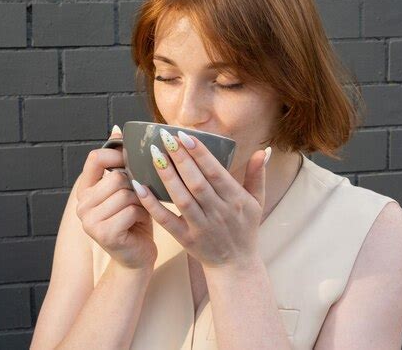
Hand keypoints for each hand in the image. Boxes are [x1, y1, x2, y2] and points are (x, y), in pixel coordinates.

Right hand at [76, 126, 157, 270]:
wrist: (137, 257)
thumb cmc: (135, 218)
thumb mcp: (127, 187)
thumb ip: (120, 162)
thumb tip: (117, 129)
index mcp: (85, 190)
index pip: (96, 157)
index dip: (118, 155)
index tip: (133, 162)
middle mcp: (82, 205)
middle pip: (116, 176)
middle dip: (136, 184)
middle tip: (142, 196)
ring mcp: (89, 221)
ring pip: (125, 192)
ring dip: (142, 199)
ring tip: (143, 208)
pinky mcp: (103, 234)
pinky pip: (131, 209)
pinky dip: (143, 212)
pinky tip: (142, 220)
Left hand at [132, 130, 267, 269]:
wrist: (235, 266)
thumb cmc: (245, 228)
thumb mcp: (257, 201)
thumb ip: (257, 175)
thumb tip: (262, 151)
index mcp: (235, 199)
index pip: (215, 172)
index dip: (200, 153)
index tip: (185, 135)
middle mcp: (218, 212)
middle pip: (196, 182)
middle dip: (180, 158)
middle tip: (165, 137)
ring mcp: (201, 227)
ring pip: (182, 199)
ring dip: (167, 176)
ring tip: (154, 154)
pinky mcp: (186, 240)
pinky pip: (167, 221)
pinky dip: (153, 205)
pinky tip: (140, 187)